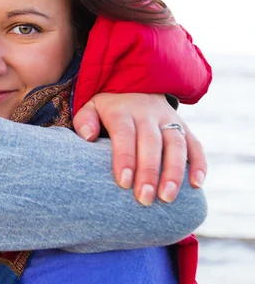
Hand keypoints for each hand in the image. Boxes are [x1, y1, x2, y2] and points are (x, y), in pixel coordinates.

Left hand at [72, 93, 206, 205]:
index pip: (124, 134)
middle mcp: (147, 114)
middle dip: (149, 172)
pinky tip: (197, 185)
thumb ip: (85, 120)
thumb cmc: (107, 107)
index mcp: (122, 110)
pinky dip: (198, 164)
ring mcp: (168, 119)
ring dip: (174, 172)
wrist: (135, 84)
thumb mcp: (90, 107)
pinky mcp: (183, 126)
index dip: (125, 157)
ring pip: (176, 144)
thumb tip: (87, 137)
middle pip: (151, 142)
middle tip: (144, 199)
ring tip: (167, 198)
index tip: (123, 182)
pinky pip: (195, 144)